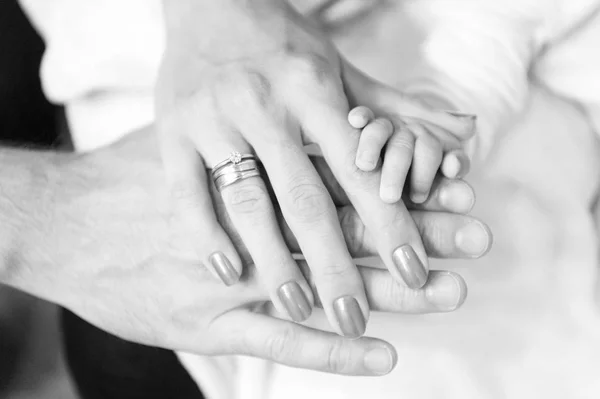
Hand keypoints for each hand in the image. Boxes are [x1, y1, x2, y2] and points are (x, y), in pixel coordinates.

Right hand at [16, 127, 489, 375]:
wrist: (62, 216)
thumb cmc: (140, 173)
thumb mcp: (204, 132)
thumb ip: (265, 133)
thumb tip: (323, 119)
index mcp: (242, 165)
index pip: (335, 172)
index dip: (397, 183)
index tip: (455, 191)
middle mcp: (240, 212)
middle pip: (340, 220)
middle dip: (410, 229)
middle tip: (474, 238)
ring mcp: (224, 268)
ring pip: (320, 280)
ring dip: (386, 288)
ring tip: (445, 289)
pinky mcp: (200, 317)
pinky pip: (274, 338)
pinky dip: (330, 349)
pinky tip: (382, 355)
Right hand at [156, 0, 476, 337]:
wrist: (208, 4)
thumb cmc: (283, 45)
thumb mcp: (340, 68)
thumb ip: (395, 109)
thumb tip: (462, 132)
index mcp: (313, 89)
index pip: (360, 168)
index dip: (390, 222)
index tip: (414, 271)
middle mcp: (263, 104)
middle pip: (305, 198)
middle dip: (334, 263)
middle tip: (355, 313)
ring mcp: (212, 119)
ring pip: (247, 202)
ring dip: (273, 262)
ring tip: (301, 307)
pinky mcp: (170, 130)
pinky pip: (185, 191)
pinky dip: (207, 234)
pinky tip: (228, 272)